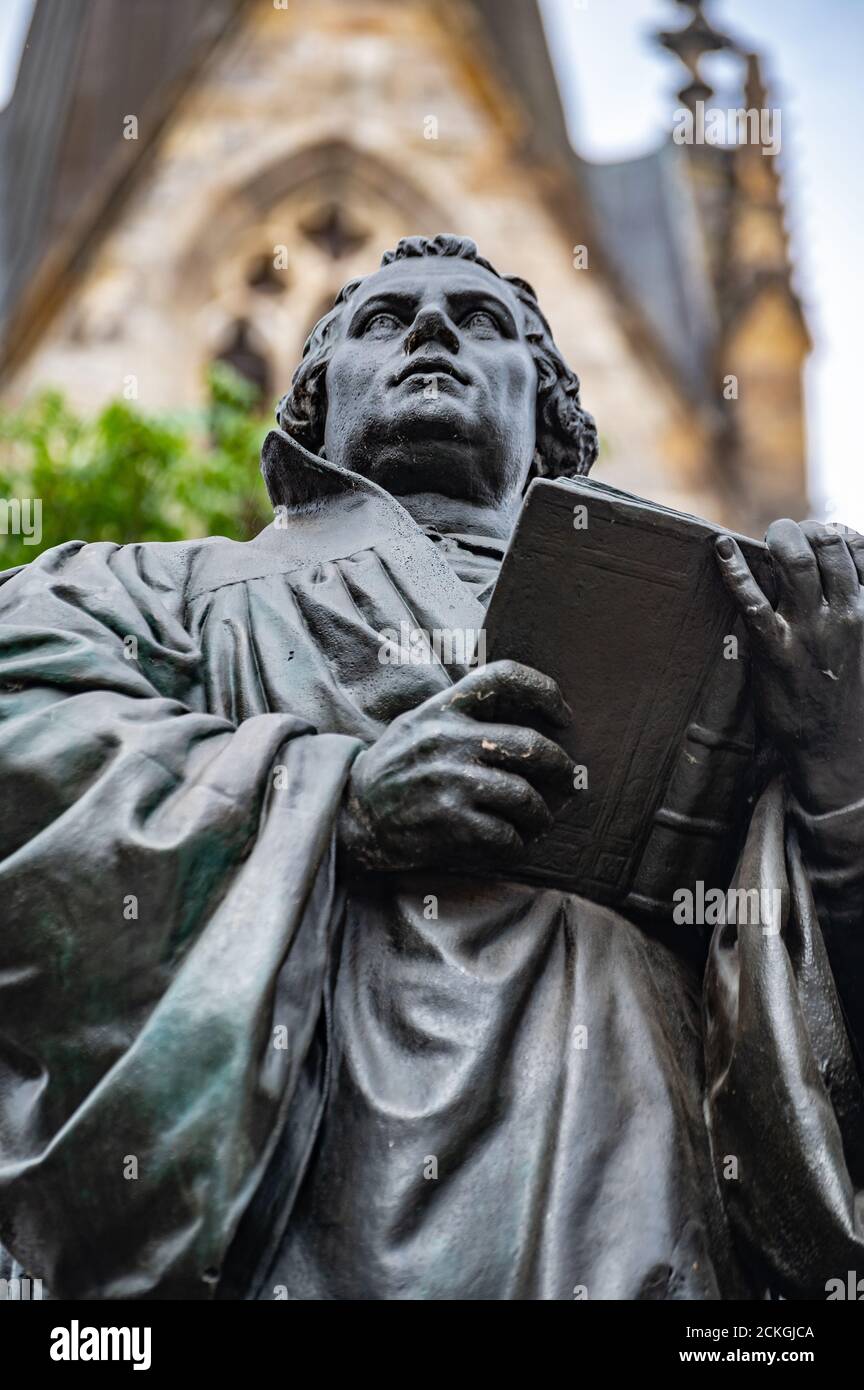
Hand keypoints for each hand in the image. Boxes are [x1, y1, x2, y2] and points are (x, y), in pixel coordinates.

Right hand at [337, 659, 573, 872]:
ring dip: (541, 815)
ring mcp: (449, 781)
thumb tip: (526, 715)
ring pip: (525, 796)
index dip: (544, 691)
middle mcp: (447, 739)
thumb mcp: (418, 724)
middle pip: (529, 744)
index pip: (503, 677)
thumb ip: (462, 714)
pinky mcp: (449, 822)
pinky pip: (506, 835)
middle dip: (559, 767)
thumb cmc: (393, 769)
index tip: (563, 715)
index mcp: (443, 709)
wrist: (351, 816)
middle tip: (567, 781)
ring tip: (539, 821)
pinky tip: (511, 844)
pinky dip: (517, 844)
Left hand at [716, 519, 863, 813]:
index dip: (832, 531)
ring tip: (767, 536)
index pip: (854, 549)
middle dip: (804, 529)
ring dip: (778, 539)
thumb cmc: (845, 698)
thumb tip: (836, 578)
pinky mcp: (777, 651)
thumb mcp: (862, 647)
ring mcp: (810, 632)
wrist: (836, 751)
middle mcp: (843, 616)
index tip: (817, 532)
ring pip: (795, 563)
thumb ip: (851, 610)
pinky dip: (734, 570)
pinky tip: (721, 548)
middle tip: (784, 532)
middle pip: (826, 546)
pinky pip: (753, 602)